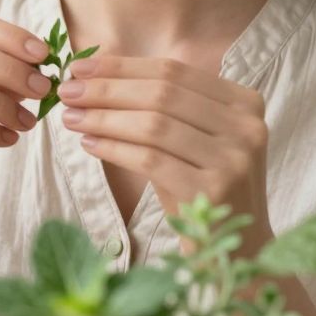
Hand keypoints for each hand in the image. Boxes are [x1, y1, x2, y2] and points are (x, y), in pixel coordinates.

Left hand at [57, 54, 273, 254]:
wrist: (239, 248)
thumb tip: (94, 72)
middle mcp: (246, 127)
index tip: (80, 67)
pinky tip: (89, 145)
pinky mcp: (213, 191)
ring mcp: (233, 159)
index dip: (122, 67)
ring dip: (104, 118)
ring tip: (72, 118)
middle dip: (107, 89)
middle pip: (162, 94)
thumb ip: (162, 105)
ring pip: (154, 125)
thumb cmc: (204, 187)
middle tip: (68, 92)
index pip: (173, 71)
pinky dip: (114, 149)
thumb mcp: (195, 138)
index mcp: (245, 102)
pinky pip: (150, 160)